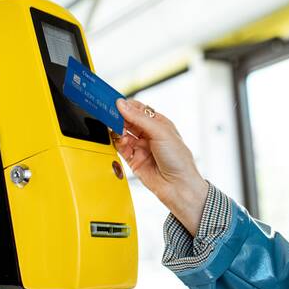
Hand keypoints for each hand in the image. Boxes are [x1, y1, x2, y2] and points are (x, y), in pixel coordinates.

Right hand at [113, 98, 208, 234]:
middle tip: (109, 114)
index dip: (126, 105)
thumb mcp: (161, 133)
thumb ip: (139, 118)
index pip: (139, 109)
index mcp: (159, 124)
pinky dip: (117, 143)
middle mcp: (149, 134)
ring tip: (119, 131)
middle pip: (128, 120)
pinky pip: (120, 148)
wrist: (179, 187)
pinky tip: (120, 141)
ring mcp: (141, 147)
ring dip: (118, 130)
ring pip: (122, 133)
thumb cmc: (179, 160)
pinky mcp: (133, 160)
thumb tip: (122, 104)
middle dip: (119, 117)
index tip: (114, 102)